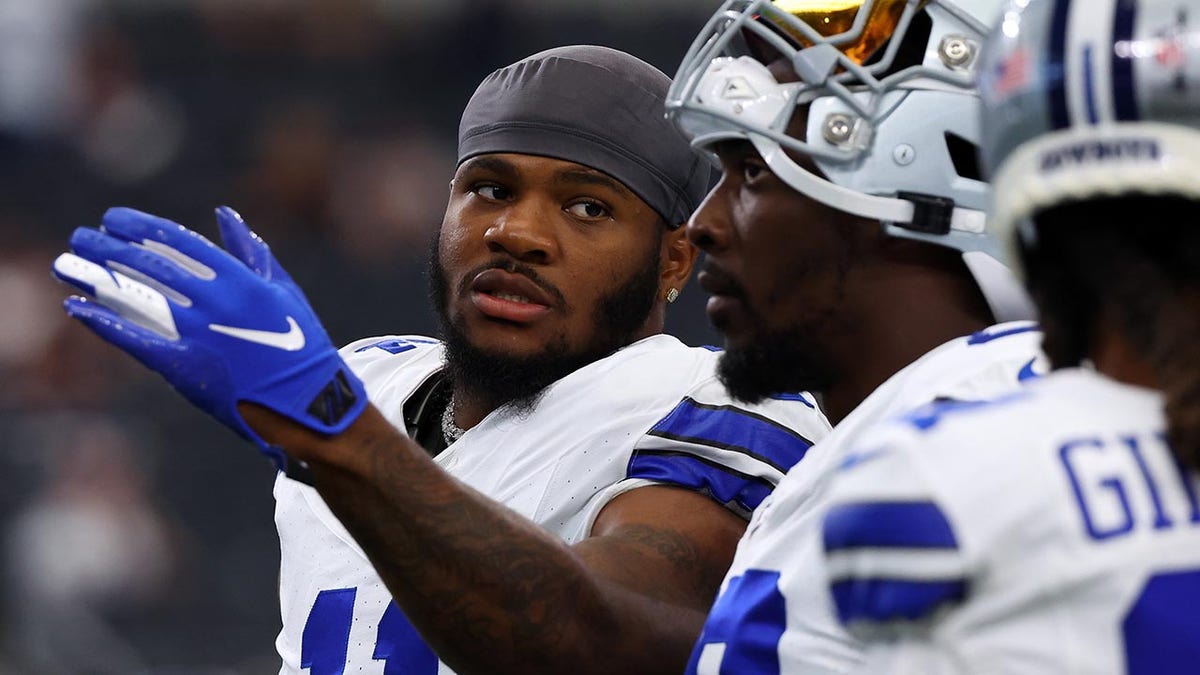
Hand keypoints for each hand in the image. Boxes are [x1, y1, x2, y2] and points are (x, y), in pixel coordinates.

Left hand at [52, 206, 367, 466]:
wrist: (307, 401)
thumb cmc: (300, 344)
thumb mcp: (283, 290)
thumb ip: (253, 252)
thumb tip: (226, 215)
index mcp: (241, 280)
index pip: (180, 242)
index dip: (142, 227)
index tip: (112, 218)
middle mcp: (217, 302)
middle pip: (151, 265)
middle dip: (109, 247)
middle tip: (80, 237)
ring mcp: (200, 334)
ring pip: (138, 297)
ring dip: (97, 277)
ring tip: (67, 263)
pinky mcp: (186, 366)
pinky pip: (137, 340)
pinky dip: (104, 323)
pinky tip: (77, 308)